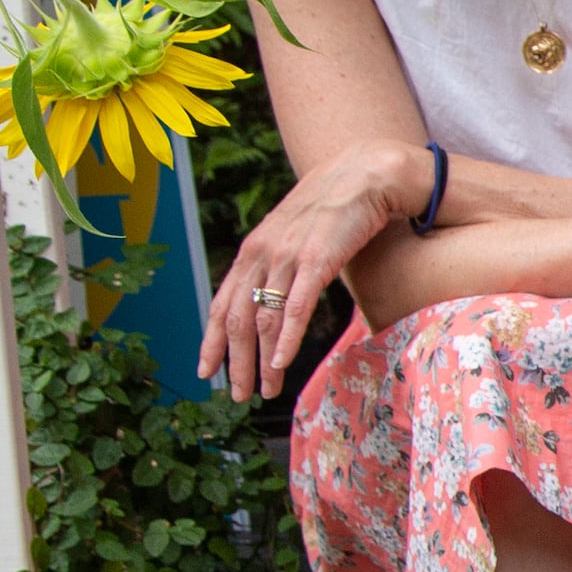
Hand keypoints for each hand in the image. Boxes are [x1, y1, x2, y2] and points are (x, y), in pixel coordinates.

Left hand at [199, 141, 426, 401]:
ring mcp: (287, 257)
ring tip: (264, 390)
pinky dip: (285, 339)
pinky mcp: (317, 261)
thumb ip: (281, 266)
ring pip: (263, 319)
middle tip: (236, 395)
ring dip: (260, 361)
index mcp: (253, 250)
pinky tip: (280, 363)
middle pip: (236, 318)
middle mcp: (262, 254)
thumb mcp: (297, 239)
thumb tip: (277, 300)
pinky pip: (295, 308)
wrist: (365, 175)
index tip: (206, 371)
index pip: (221, 304)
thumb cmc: (335, 210)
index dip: (211, 341)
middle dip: (234, 362)